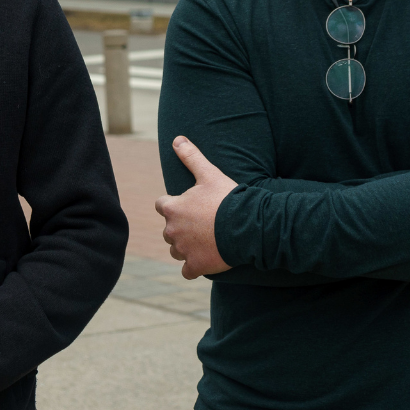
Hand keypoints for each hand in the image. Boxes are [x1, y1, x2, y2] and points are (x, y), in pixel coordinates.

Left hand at [155, 136, 236, 278]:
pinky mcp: (195, 266)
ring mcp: (183, 250)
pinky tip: (205, 261)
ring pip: (176, 251)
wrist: (247, 226)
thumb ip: (191, 156)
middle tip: (201, 224)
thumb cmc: (227, 198)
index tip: (188, 206)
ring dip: (185, 248)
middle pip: (168, 230)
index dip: (174, 206)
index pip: (162, 206)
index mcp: (172, 208)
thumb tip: (177, 139)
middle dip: (180, 228)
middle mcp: (172, 230)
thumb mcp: (208, 173)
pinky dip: (194, 267)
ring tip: (205, 241)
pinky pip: (187, 271)